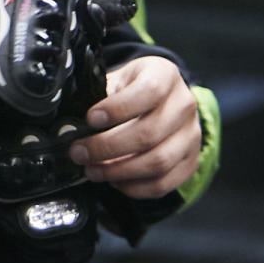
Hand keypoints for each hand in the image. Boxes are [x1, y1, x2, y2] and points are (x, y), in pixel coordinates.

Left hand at [66, 56, 200, 199]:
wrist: (161, 100)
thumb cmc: (132, 88)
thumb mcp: (118, 79)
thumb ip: (100, 95)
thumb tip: (72, 124)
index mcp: (166, 75)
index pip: (149, 91)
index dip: (118, 108)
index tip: (91, 119)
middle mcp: (185, 105)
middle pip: (150, 133)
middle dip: (107, 147)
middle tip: (79, 152)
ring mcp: (191, 135)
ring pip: (158, 162)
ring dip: (118, 171)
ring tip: (92, 170)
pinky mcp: (191, 162)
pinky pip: (163, 184)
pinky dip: (134, 187)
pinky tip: (114, 180)